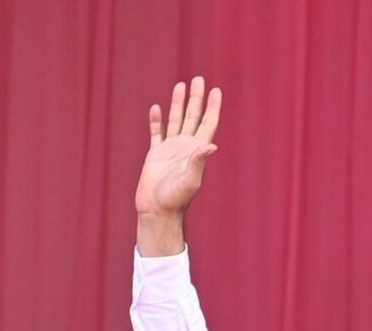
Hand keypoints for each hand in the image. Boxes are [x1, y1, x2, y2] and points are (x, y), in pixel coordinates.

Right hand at [137, 78, 222, 221]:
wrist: (157, 210)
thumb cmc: (176, 198)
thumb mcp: (190, 179)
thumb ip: (199, 161)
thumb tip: (211, 145)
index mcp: (196, 150)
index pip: (207, 123)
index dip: (212, 107)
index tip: (216, 90)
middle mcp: (185, 147)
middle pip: (193, 116)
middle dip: (196, 98)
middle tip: (199, 79)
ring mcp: (170, 149)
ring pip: (176, 120)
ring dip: (178, 104)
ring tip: (180, 86)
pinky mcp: (155, 155)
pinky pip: (156, 133)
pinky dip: (156, 121)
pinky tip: (156, 108)